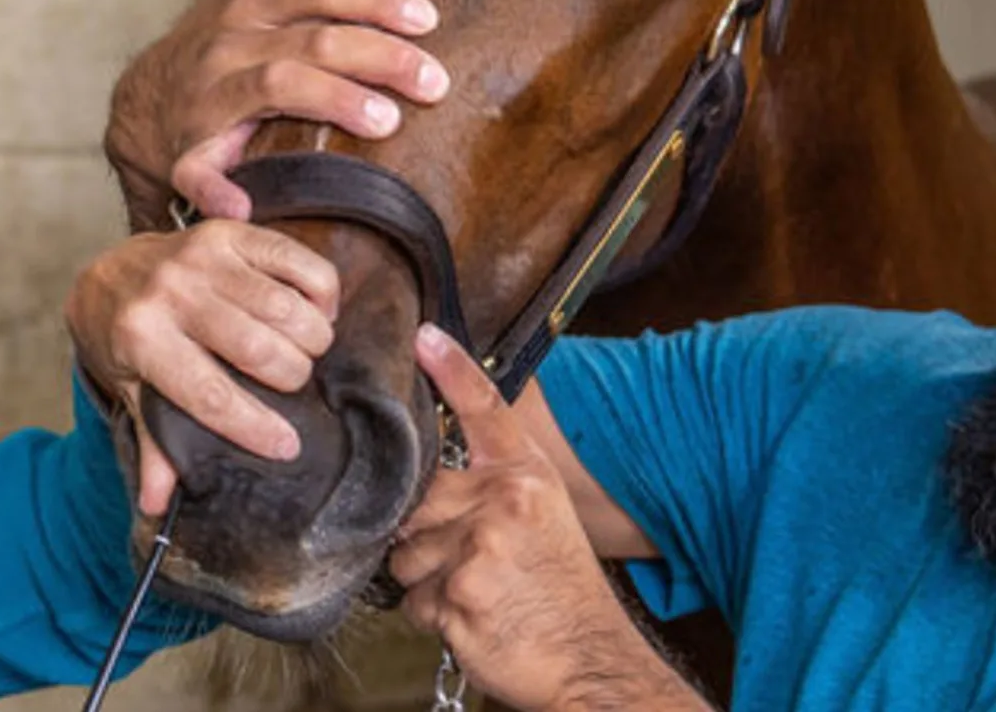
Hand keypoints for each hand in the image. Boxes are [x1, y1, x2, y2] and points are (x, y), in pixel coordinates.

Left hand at [66, 220, 338, 514]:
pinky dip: (322, 293)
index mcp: (142, 340)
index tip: (287, 447)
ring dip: (310, 340)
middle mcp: (170, 294)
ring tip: (304, 353)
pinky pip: (301, 262)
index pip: (211, 396)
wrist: (110, 274)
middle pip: (259, 351)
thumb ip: (152, 445)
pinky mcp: (230, 232)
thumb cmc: (129, 343)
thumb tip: (159, 506)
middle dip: (291, 379)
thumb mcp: (133, 394)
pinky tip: (314, 313)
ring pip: (286, 309)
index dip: (255, 427)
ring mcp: (202, 257)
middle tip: (291, 386)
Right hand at [104, 0, 448, 228]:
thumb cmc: (209, 46)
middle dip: (380, 57)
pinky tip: (243, 208)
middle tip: (434, 80)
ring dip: (333, 100)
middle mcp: (228, 44)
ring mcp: (208, 96)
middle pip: (315, 40)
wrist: (139, 109)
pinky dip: (216, 190)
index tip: (427, 19)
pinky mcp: (188, 152)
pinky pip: (198, 171)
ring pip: (277, 87)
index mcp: (246, 3)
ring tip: (387, 121)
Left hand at [391, 325, 711, 711]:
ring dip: (427, 581)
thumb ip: (492, 490)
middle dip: (425, 537)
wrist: (588, 658)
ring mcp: (481, 549)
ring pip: (406, 556)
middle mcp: (505, 503)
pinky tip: (474, 619)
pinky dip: (433, 616)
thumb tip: (421, 489)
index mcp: (527, 477)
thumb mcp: (544, 518)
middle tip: (473, 562)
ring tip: (478, 593)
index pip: (486, 410)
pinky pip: (413, 601)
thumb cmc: (561, 591)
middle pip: (418, 501)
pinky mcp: (460, 596)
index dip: (451, 370)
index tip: (423, 336)